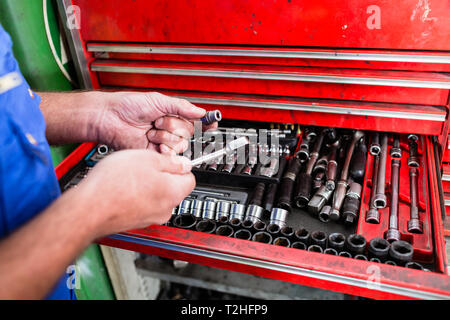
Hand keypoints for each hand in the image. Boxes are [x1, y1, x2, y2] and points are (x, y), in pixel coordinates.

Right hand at [74, 149, 194, 236]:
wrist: (89, 209)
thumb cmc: (114, 185)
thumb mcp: (146, 159)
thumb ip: (170, 162)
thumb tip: (183, 164)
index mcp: (173, 193)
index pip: (190, 178)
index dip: (179, 165)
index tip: (170, 160)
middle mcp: (165, 210)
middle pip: (174, 188)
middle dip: (162, 176)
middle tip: (145, 165)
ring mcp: (150, 219)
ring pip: (157, 197)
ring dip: (148, 186)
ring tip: (129, 177)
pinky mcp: (135, 222)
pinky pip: (143, 205)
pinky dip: (136, 196)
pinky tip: (122, 188)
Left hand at [97, 91, 216, 152]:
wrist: (110, 118)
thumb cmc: (128, 105)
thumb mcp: (158, 100)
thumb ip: (182, 107)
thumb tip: (200, 112)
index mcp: (172, 115)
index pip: (194, 121)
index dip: (204, 123)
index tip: (211, 123)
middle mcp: (169, 129)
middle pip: (188, 133)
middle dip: (174, 126)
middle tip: (159, 120)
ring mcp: (162, 142)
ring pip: (179, 144)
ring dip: (164, 136)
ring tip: (150, 130)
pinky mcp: (154, 153)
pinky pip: (169, 155)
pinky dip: (162, 148)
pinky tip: (151, 141)